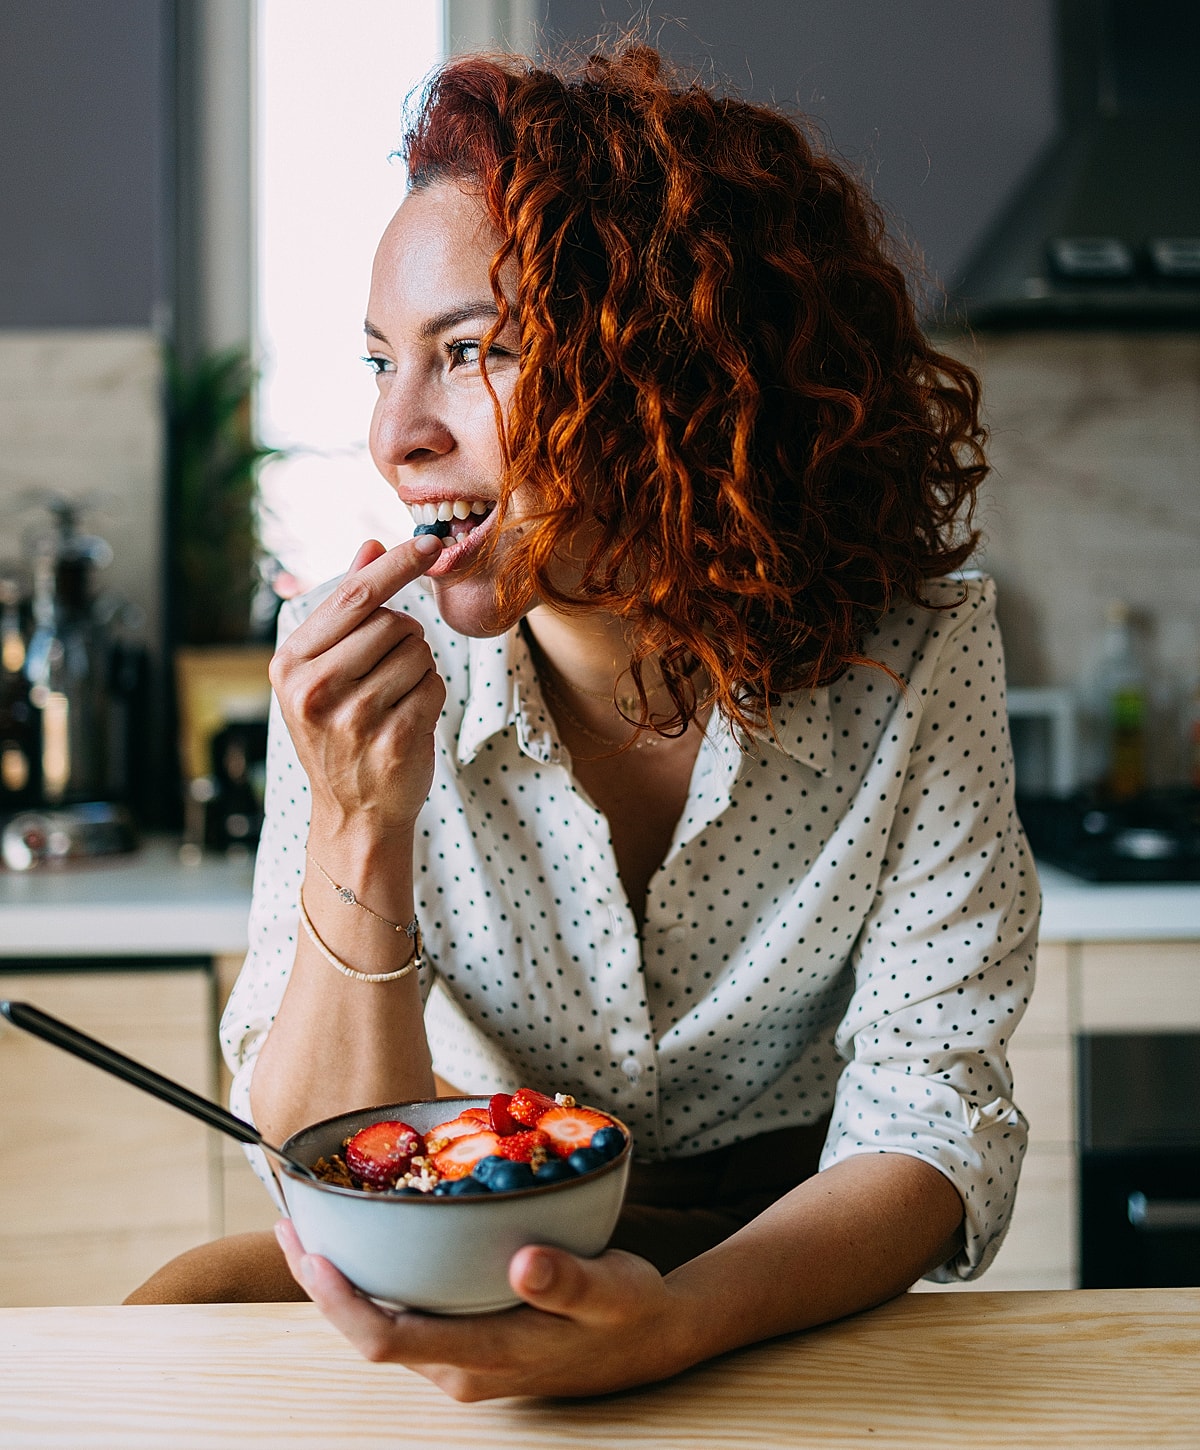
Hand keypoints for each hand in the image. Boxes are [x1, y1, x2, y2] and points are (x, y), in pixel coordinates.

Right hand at [269, 537, 445, 836]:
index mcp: (289, 664)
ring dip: (418, 666)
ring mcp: (353, 718)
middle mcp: (314, 689)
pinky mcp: (393, 740)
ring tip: (393, 697)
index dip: (397, 564)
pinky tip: (408, 717)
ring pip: (417, 652)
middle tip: (387, 671)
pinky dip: (431, 693)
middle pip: (390, 622)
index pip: (353, 595)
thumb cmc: (340, 734)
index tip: (430, 542)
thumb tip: (370, 544)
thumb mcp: (325, 670)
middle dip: (404, 636)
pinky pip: (434, 685)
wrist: (353, 813)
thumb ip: (346, 609)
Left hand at [274, 1218, 689, 1400]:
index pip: (387, 1341)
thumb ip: (568, 1281)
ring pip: (382, 1324)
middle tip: (292, 1222)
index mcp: (484, 1357)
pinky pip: (406, 1316)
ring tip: (313, 1226)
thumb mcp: (611, 1291)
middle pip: (368, 1333)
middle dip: (323, 1282)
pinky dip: (377, 1281)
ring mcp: (462, 1359)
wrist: (655, 1339)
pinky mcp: (469, 1342)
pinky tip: (372, 1240)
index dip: (341, 1303)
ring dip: (344, 1282)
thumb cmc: (630, 1312)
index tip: (312, 1254)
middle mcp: (461, 1368)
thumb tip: (524, 1263)